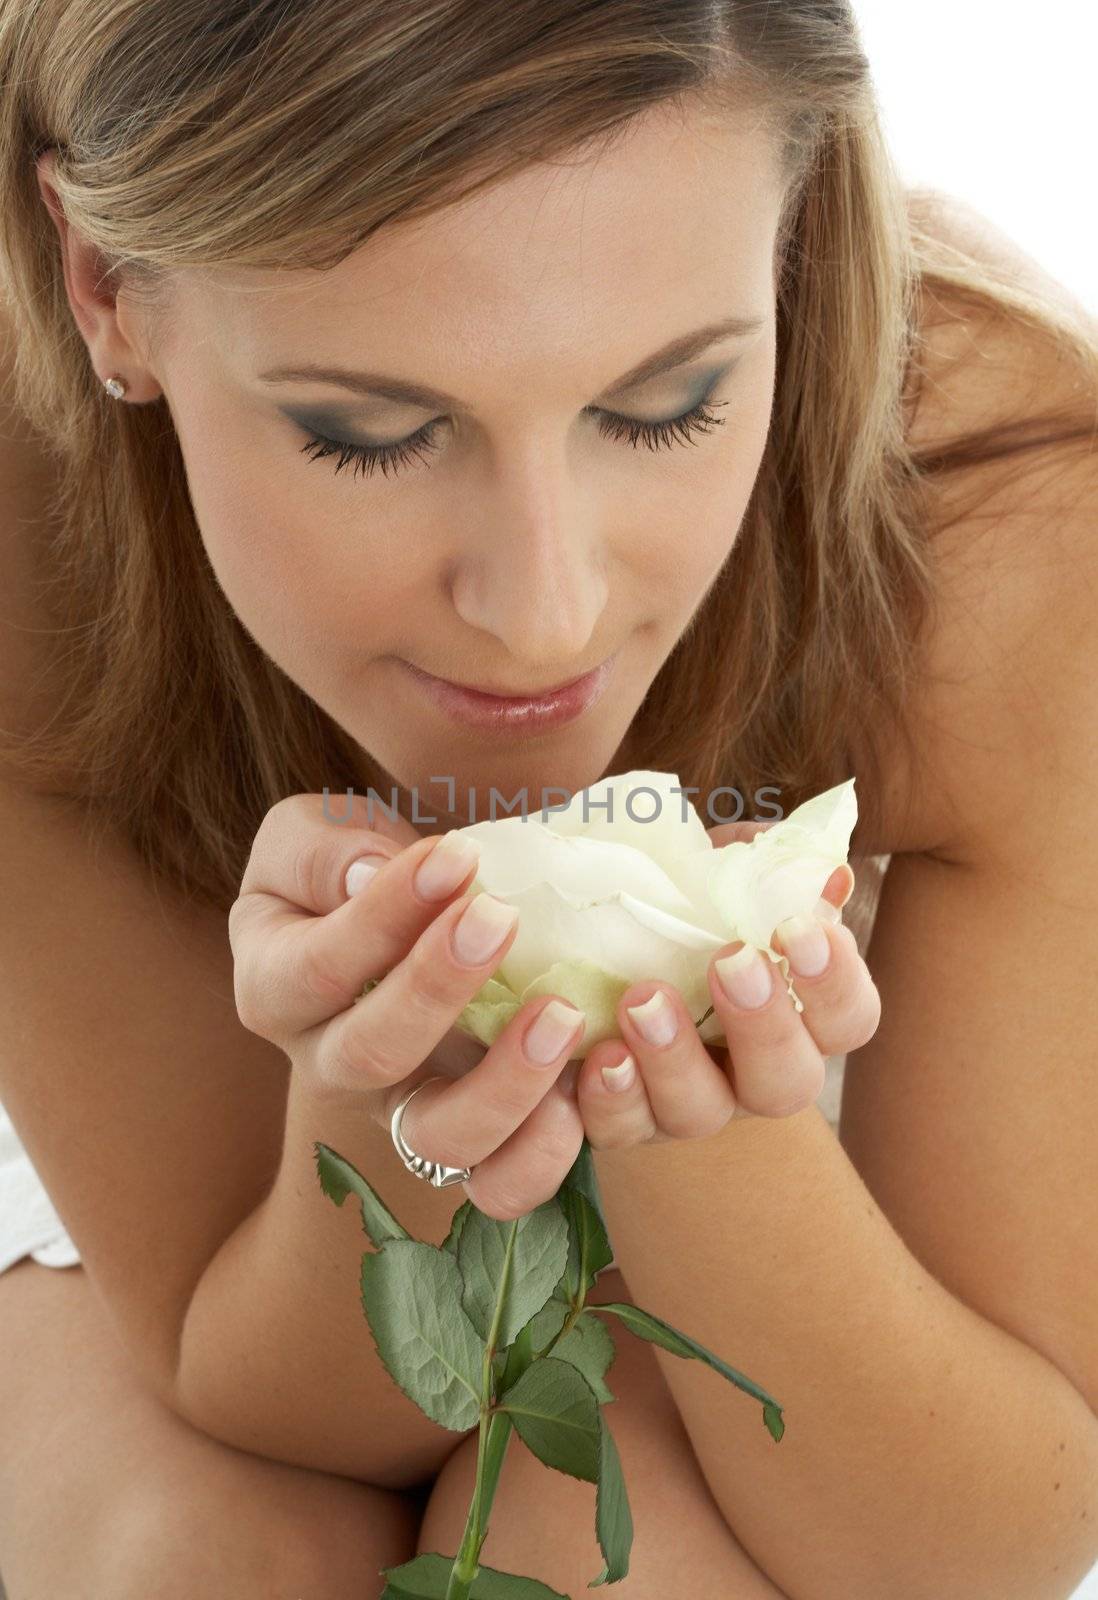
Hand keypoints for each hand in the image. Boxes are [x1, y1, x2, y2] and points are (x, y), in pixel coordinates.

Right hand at [229, 792, 586, 1220]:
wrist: (403, 908)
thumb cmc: (350, 867)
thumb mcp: (312, 833)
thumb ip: (322, 850)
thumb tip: (366, 876)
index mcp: (276, 988)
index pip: (318, 967)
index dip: (385, 915)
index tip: (454, 855)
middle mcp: (329, 1067)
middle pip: (370, 1056)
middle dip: (438, 986)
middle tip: (499, 916)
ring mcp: (403, 1113)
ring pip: (440, 1142)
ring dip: (504, 1085)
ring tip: (559, 1014)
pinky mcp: (472, 1139)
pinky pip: (501, 1184)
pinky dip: (543, 1154)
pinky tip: (581, 1090)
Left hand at [573, 819, 881, 1149]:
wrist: (595, 935)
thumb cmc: (682, 905)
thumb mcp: (721, 875)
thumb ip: (769, 870)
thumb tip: (825, 873)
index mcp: (800, 1017)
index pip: (849, 1018)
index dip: (834, 983)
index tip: (798, 930)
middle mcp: (755, 1073)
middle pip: (788, 1082)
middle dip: (763, 1025)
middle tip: (731, 963)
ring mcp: (692, 1103)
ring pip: (702, 1112)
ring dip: (674, 1059)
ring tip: (642, 1002)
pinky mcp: (626, 1118)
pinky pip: (622, 1128)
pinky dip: (611, 1096)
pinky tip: (600, 1056)